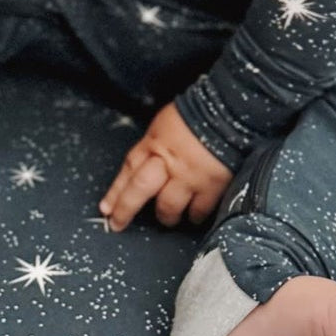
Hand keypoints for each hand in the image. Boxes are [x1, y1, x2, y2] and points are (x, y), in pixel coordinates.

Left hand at [99, 102, 232, 231]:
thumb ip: (154, 147)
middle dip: (126, 210)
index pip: (129, 170)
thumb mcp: (165, 125)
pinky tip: (193, 216)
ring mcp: (190, 175)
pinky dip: (195, 216)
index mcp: (155, 143)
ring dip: (165, 216)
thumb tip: (144, 166)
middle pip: (140, 190)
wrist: (229, 111)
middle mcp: (169, 161)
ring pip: (168, 206)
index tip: (106, 208)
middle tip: (118, 224)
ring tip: (167, 218)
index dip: (115, 191)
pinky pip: (199, 211)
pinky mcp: (212, 185)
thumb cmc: (196, 115)